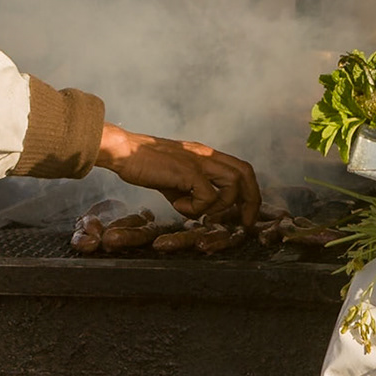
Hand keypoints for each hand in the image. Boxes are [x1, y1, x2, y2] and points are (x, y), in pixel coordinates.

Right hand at [96, 123, 260, 224]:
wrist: (124, 152)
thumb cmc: (144, 165)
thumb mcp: (174, 181)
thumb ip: (189, 193)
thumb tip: (197, 212)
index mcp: (206, 155)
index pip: (240, 169)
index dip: (249, 192)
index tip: (245, 214)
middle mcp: (207, 155)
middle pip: (245, 173)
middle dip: (251, 200)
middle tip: (245, 223)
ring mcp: (198, 160)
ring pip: (233, 182)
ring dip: (222, 204)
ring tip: (200, 211)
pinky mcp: (187, 171)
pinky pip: (207, 194)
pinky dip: (196, 207)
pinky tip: (177, 204)